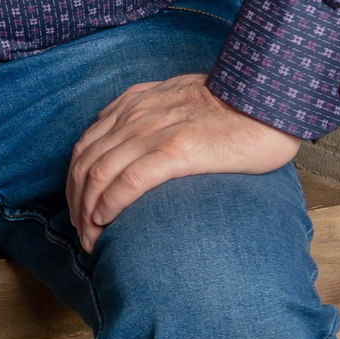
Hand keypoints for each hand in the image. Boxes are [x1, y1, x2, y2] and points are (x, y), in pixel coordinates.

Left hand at [65, 73, 299, 251]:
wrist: (265, 100)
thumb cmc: (230, 106)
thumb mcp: (177, 100)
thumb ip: (152, 116)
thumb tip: (138, 145)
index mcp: (132, 105)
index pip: (84, 147)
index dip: (74, 183)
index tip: (80, 210)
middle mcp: (134, 116)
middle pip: (84, 164)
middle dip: (76, 203)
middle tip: (83, 233)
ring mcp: (153, 132)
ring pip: (98, 174)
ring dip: (88, 211)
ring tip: (93, 238)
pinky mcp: (177, 151)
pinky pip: (129, 180)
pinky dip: (110, 203)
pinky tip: (106, 222)